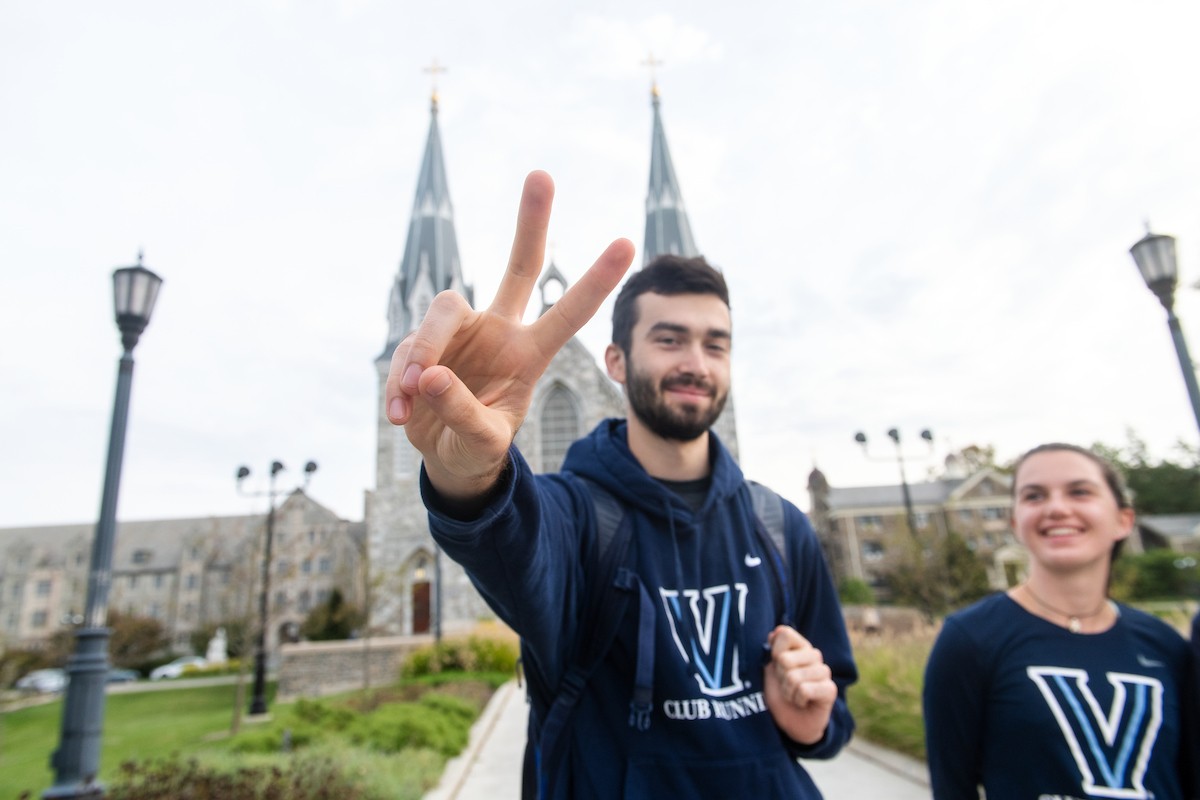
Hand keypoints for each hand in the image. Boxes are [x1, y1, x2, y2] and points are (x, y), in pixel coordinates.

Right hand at [386, 170, 634, 503]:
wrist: (447, 456)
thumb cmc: (478, 445)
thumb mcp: (483, 442)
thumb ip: (463, 412)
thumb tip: (431, 376)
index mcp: (529, 354)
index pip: (567, 313)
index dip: (595, 281)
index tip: (627, 243)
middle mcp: (500, 330)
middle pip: (518, 265)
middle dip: (531, 221)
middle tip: (542, 174)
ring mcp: (461, 332)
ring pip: (441, 311)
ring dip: (422, 353)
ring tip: (413, 399)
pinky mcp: (421, 342)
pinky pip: (406, 350)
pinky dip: (398, 383)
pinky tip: (402, 413)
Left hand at [762, 625, 837, 744]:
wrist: (792, 724)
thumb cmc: (780, 695)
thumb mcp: (769, 671)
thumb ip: (771, 650)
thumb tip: (775, 632)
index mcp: (799, 646)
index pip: (785, 634)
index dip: (774, 652)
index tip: (776, 665)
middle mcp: (814, 655)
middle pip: (784, 659)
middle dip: (780, 677)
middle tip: (786, 685)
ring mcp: (824, 671)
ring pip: (793, 677)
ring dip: (788, 691)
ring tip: (794, 696)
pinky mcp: (830, 689)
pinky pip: (804, 690)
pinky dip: (797, 700)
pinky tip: (803, 702)